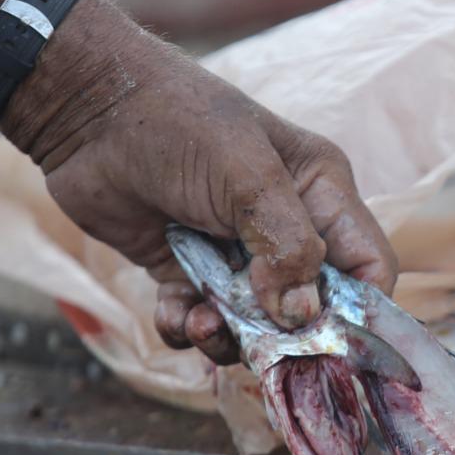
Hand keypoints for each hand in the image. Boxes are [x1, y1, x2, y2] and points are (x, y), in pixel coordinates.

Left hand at [1, 0, 398, 365]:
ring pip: (255, 324)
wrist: (85, 110)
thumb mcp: (245, 176)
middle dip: (283, 334)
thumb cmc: (178, 124)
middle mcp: (288, 226)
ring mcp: (236, 251)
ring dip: (228, 337)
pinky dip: (186, 328)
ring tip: (199, 326)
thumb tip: (302, 316)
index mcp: (320, 192)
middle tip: (253, 343)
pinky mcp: (187, 269)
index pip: (369, 265)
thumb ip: (286, 245)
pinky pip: (201, 319)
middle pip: (311, 307)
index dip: (359, 311)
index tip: (328, 344)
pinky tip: (172, 313)